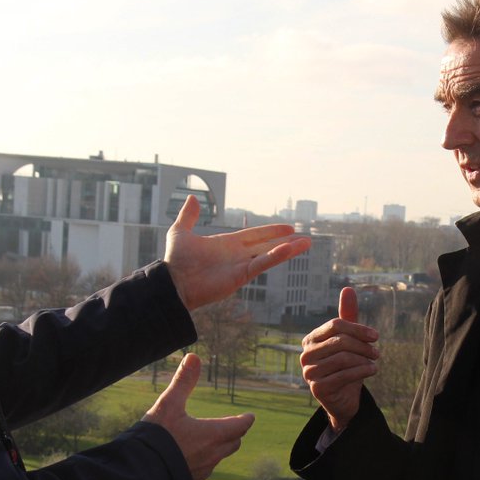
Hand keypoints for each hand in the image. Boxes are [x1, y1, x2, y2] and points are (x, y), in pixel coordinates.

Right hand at [142, 353, 254, 479]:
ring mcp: (202, 471)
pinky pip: (205, 470)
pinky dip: (205, 460)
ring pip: (219, 458)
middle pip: (233, 443)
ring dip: (220, 448)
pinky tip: (192, 459)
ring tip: (212, 441)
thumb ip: (183, 382)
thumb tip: (194, 356)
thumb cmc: (157, 438)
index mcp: (212, 434)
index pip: (239, 426)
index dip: (245, 420)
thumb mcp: (168, 405)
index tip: (249, 416)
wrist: (141, 475)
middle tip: (234, 427)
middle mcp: (212, 454)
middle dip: (235, 433)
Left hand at [164, 195, 311, 309]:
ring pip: (269, 255)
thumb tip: (193, 198)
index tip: (288, 228)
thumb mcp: (180, 232)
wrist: (172, 281)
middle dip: (286, 242)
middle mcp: (237, 255)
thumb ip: (188, 216)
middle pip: (267, 245)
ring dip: (288, 249)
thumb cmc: (175, 261)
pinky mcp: (240, 275)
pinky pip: (261, 264)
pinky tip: (289, 249)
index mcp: (227, 244)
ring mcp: (240, 266)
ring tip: (306, 243)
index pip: (254, 236)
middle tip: (305, 238)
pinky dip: (275, 257)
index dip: (271, 231)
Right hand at [300, 287, 378, 431]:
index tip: (376, 335)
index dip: (358, 328)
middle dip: (363, 346)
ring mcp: (309, 372)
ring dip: (364, 360)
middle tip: (377, 352)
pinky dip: (362, 371)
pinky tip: (372, 370)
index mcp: (311, 339)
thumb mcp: (349, 341)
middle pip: (340, 341)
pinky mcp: (317, 388)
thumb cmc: (346, 366)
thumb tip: (347, 288)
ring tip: (374, 362)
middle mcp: (305, 354)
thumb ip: (348, 317)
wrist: (343, 398)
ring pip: (343, 358)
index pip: (336, 325)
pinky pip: (343, 375)